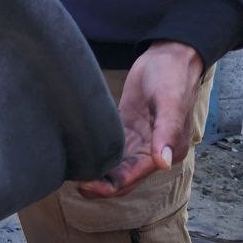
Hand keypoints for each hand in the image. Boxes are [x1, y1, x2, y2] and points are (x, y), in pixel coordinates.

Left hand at [77, 41, 203, 198]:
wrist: (170, 55)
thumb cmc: (173, 76)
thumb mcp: (170, 102)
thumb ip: (166, 132)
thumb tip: (164, 163)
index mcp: (166, 151)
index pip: (132, 178)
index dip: (108, 187)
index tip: (85, 186)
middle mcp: (152, 152)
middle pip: (120, 179)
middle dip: (98, 186)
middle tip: (71, 181)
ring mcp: (138, 142)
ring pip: (113, 168)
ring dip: (95, 174)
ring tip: (68, 172)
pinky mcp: (127, 130)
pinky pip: (110, 150)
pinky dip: (95, 156)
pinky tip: (76, 156)